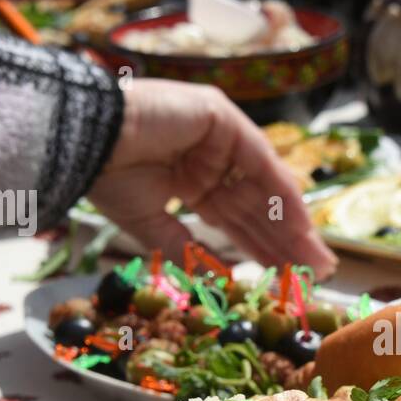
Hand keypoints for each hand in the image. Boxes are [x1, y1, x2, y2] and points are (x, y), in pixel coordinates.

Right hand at [89, 79, 338, 277]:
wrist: (83, 141)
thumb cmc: (105, 178)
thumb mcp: (150, 225)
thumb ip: (188, 250)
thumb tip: (222, 281)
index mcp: (190, 181)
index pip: (236, 220)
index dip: (262, 249)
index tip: (286, 279)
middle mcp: (209, 159)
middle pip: (258, 208)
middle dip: (287, 242)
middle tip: (317, 274)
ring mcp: (218, 137)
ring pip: (265, 188)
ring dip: (293, 225)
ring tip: (318, 259)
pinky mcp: (221, 119)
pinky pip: (260, 162)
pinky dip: (282, 194)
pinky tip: (302, 226)